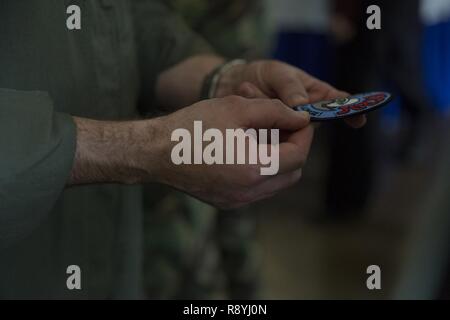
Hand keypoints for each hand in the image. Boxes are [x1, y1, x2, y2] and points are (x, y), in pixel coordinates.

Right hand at [153, 96, 313, 208]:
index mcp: (255, 169)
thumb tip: (301, 118)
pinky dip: (260, 168)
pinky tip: (244, 148)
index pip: (298, 155)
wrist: (155, 152)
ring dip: (277, 157)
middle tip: (281, 124)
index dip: (303, 134)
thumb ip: (275, 111)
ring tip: (259, 133)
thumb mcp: (237, 108)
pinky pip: (258, 188)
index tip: (298, 118)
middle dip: (293, 146)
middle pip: (292, 172)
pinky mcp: (227, 202)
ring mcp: (238, 200)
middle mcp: (250, 192)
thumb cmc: (193, 127)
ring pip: (276, 182)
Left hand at [215, 60, 366, 128]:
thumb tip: (302, 106)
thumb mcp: (276, 73)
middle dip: (290, 116)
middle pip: (311, 125)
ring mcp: (288, 130)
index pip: (338, 104)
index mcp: (315, 96)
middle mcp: (305, 116)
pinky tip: (243, 93)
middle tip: (274, 100)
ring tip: (248, 87)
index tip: (358, 120)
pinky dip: (252, 118)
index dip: (351, 113)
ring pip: (286, 132)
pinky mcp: (270, 140)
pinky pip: (266, 137)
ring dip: (266, 113)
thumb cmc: (262, 75)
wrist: (232, 85)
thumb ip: (289, 87)